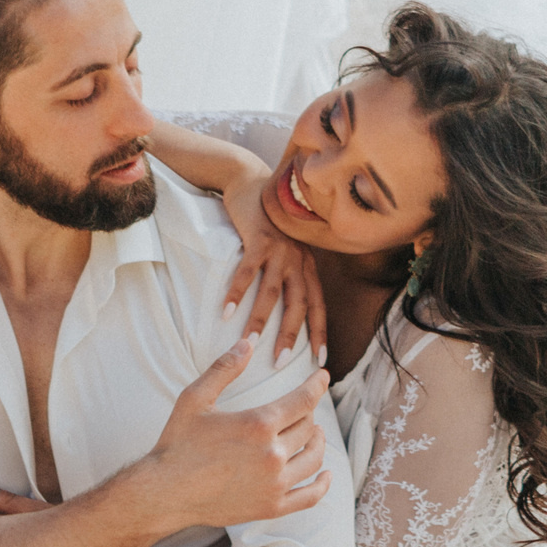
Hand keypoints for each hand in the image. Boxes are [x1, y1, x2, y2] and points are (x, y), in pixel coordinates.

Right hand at [140, 336, 331, 527]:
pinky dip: (322, 485)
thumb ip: (224, 369)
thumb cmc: (177, 443)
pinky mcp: (271, 507)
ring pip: (313, 458)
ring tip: (313, 433)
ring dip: (317, 442)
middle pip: (308, 427)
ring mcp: (275, 484)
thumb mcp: (195, 398)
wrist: (164, 492)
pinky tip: (326, 475)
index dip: (317, 385)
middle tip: (301, 409)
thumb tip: (247, 343)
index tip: (322, 377)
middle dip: (307, 413)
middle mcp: (273, 454)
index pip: (304, 400)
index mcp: (259, 424)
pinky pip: (310, 496)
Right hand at [220, 168, 326, 364]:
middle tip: (281, 364)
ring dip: (260, 320)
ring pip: (271, 292)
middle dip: (290, 336)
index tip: (321, 361)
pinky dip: (236, 293)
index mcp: (307, 266)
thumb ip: (288, 274)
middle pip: (298, 304)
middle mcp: (298, 260)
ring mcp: (279, 249)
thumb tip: (284, 310)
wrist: (251, 183)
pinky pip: (246, 272)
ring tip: (249, 344)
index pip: (318, 305)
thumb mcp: (284, 249)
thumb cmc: (267, 223)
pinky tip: (226, 312)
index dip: (320, 333)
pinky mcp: (258, 239)